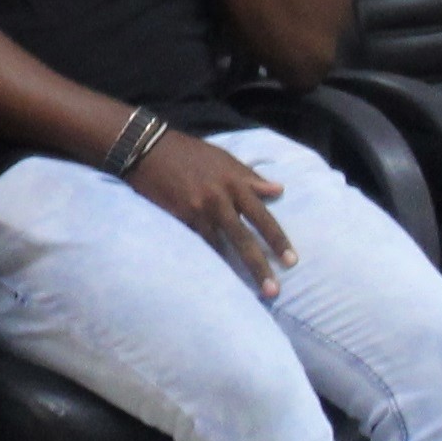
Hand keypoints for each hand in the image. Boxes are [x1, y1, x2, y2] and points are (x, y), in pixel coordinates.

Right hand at [124, 130, 293, 294]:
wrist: (149, 149)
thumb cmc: (191, 153)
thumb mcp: (225, 159)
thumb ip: (251, 177)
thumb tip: (279, 190)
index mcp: (235, 182)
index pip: (262, 216)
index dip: (277, 240)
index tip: (292, 261)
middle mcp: (220, 198)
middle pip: (244, 238)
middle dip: (260, 266)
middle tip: (274, 290)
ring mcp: (198, 210)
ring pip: (221, 246)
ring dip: (234, 270)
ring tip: (249, 292)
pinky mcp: (180, 218)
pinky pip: (199, 243)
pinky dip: (210, 258)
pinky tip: (218, 277)